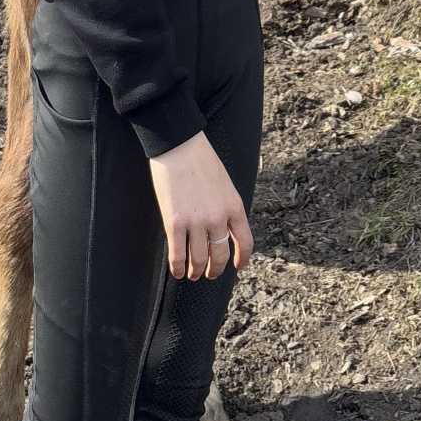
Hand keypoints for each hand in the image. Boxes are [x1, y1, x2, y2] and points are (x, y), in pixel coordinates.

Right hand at [147, 131, 253, 280]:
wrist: (179, 146)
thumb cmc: (201, 160)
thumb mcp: (225, 185)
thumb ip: (226, 207)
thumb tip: (223, 230)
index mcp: (234, 207)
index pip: (245, 242)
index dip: (242, 259)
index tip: (238, 266)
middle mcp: (218, 218)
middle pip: (220, 255)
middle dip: (216, 270)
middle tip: (210, 274)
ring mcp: (196, 222)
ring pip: (199, 259)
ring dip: (196, 271)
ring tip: (193, 274)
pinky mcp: (175, 222)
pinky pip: (178, 254)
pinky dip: (178, 267)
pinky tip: (177, 272)